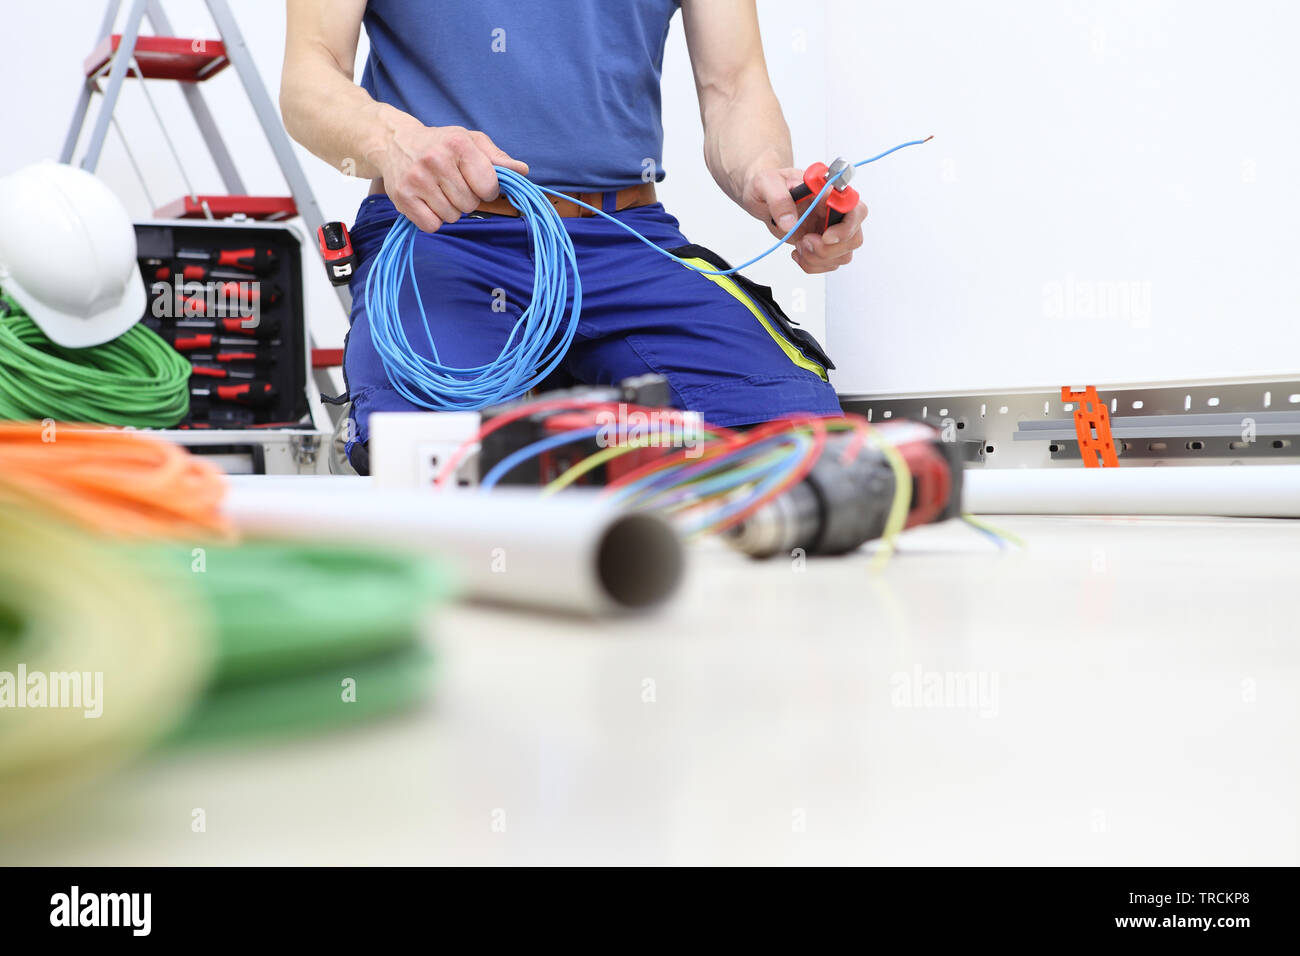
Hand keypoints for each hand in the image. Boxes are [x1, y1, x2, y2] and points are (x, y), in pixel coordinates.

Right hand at [382, 123, 528, 231]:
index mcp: (458, 143)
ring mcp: (417, 179)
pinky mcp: (403, 197)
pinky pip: (432, 226)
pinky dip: (433, 219)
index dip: (486, 190)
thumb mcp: (470, 141)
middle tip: (452, 185)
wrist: (394, 142)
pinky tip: (427, 202)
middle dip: (466, 199)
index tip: (477, 183)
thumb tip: (522, 170)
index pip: (488, 186)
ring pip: (452, 217)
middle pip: (469, 204)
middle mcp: (436, 159)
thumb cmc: (440, 144)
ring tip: (438, 191)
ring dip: (450, 210)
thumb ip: (497, 157)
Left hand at [742, 166, 866, 274]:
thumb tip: (790, 222)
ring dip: (818, 259)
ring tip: (798, 245)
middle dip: (828, 249)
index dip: (846, 228)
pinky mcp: (823, 244)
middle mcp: (835, 211)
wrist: (761, 197)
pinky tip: (798, 252)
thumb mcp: (766, 183)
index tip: (825, 237)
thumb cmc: (768, 184)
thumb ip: (779, 200)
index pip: (856, 209)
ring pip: (842, 255)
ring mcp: (831, 229)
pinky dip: (811, 264)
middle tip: (804, 241)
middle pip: (854, 238)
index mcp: (828, 192)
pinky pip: (828, 263)